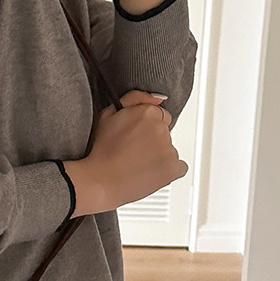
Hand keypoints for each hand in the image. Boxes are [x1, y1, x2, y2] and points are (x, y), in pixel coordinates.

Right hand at [64, 89, 187, 215]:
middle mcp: (160, 128)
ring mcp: (168, 149)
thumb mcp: (108, 115)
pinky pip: (179, 167)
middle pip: (165, 132)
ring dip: (159, 156)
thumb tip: (158, 98)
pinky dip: (168, 171)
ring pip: (170, 150)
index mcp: (147, 112)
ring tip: (137, 165)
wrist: (100, 182)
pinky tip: (150, 173)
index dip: (146, 127)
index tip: (134, 138)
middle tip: (134, 153)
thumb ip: (134, 99)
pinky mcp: (172, 168)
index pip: (159, 115)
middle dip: (153, 140)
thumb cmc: (100, 151)